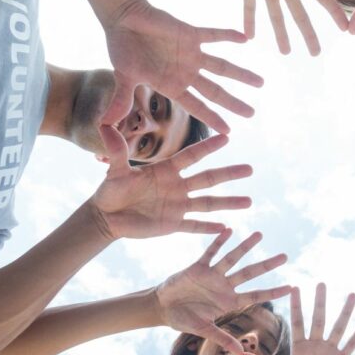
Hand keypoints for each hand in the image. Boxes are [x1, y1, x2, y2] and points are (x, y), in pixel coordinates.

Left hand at [89, 128, 250, 239]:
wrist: (106, 217)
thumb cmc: (110, 191)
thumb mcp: (114, 171)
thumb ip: (116, 151)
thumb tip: (105, 126)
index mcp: (166, 171)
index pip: (191, 157)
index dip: (208, 147)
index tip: (227, 137)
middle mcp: (177, 187)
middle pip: (208, 179)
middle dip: (229, 174)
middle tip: (249, 169)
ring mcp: (177, 206)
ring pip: (207, 203)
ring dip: (228, 202)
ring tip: (248, 201)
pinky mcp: (172, 224)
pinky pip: (194, 226)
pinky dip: (209, 228)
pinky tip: (226, 228)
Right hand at [102, 0, 258, 134]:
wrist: (123, 18)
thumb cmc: (122, 47)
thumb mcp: (123, 77)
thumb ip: (121, 100)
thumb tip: (105, 126)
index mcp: (172, 85)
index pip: (197, 106)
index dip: (213, 118)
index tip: (230, 131)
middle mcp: (186, 71)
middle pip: (215, 91)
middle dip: (234, 102)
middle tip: (252, 114)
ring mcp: (191, 53)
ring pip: (221, 66)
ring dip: (241, 74)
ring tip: (260, 82)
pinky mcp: (191, 33)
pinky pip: (214, 35)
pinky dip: (228, 36)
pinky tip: (246, 39)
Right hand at [156, 229, 290, 354]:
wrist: (162, 308)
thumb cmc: (184, 319)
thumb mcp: (204, 330)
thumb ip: (222, 339)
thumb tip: (241, 353)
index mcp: (228, 302)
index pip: (256, 296)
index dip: (273, 291)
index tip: (291, 287)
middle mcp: (224, 286)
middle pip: (249, 274)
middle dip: (267, 265)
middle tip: (285, 256)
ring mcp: (212, 275)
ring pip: (232, 258)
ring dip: (245, 247)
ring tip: (260, 234)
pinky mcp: (198, 267)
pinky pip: (210, 252)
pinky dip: (219, 242)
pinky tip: (229, 230)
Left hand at [225, 0, 349, 54]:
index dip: (333, 12)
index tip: (345, 28)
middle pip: (299, 14)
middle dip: (308, 34)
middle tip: (316, 54)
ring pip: (276, 16)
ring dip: (280, 34)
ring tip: (286, 53)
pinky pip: (249, 7)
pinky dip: (249, 21)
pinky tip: (250, 37)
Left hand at [239, 284, 354, 354]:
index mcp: (300, 346)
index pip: (298, 321)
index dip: (297, 305)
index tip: (295, 287)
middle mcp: (315, 344)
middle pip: (318, 319)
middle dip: (320, 302)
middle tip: (322, 283)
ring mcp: (329, 350)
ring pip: (338, 327)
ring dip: (345, 312)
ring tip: (352, 295)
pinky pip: (351, 344)